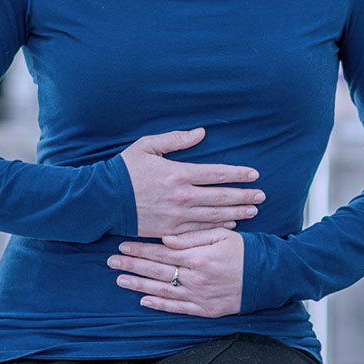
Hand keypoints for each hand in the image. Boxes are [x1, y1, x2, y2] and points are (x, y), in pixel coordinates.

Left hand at [108, 228, 243, 317]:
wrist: (269, 277)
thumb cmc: (246, 251)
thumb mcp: (222, 235)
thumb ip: (193, 236)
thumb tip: (166, 238)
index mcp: (198, 256)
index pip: (162, 251)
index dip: (140, 248)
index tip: (123, 245)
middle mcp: (195, 278)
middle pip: (156, 270)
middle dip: (132, 265)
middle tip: (111, 261)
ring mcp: (199, 296)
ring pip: (161, 290)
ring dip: (138, 284)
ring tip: (120, 279)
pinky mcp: (205, 309)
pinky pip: (177, 308)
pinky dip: (158, 305)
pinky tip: (143, 300)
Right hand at [121, 128, 264, 237]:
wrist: (101, 200)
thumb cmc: (124, 170)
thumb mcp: (148, 146)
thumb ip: (176, 139)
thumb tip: (201, 132)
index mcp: (178, 173)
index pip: (218, 174)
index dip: (239, 175)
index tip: (254, 175)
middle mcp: (182, 196)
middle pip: (222, 197)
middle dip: (245, 196)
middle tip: (262, 196)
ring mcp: (176, 216)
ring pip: (215, 216)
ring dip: (237, 213)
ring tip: (253, 211)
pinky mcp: (169, 230)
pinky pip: (199, 230)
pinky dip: (217, 227)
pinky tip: (230, 225)